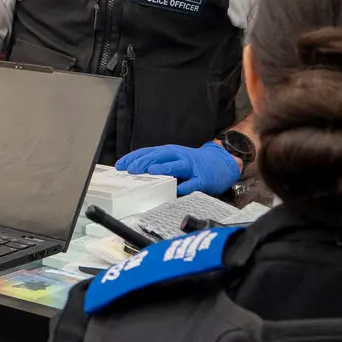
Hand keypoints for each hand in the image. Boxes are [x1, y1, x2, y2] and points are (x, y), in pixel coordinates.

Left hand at [116, 141, 240, 195]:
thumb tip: (134, 171)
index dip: (134, 158)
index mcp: (169, 152)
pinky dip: (186, 186)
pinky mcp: (203, 178)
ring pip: (176, 166)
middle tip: (130, 170)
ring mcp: (192, 167)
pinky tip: (178, 189)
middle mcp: (179, 157)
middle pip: (160, 157)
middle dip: (144, 162)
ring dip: (164, 168)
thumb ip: (157, 163)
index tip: (120, 165)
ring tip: (151, 171)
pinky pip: (194, 183)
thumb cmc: (192, 163)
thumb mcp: (173, 159)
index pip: (148, 152)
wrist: (221, 162)